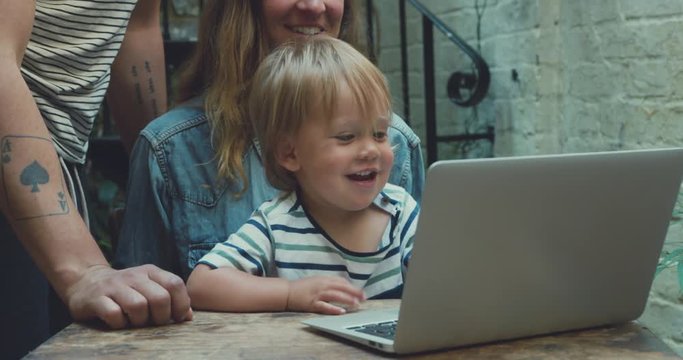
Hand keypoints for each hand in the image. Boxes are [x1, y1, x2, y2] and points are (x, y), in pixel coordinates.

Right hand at [64, 264, 192, 327]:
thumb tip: (189, 316)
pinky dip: (119, 324)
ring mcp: (114, 286)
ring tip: (134, 322)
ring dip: (140, 321)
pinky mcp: (96, 298)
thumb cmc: (125, 291)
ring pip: (138, 306)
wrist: (85, 282)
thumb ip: (170, 299)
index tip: (177, 317)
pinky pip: (114, 314)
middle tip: (154, 322)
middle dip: (161, 316)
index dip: (181, 304)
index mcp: (150, 272)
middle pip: (160, 298)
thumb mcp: (148, 288)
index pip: (175, 284)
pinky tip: (118, 322)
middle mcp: (134, 276)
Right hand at [286, 276, 364, 314]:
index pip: (342, 282)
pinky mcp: (312, 304)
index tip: (361, 292)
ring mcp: (317, 294)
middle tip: (364, 297)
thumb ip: (329, 283)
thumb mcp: (317, 281)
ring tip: (356, 304)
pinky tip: (341, 311)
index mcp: (324, 279)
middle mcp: (322, 285)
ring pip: (335, 295)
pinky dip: (333, 308)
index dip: (352, 287)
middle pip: (341, 287)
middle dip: (354, 292)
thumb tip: (343, 287)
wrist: (287, 292)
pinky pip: (324, 306)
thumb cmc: (302, 287)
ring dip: (347, 299)